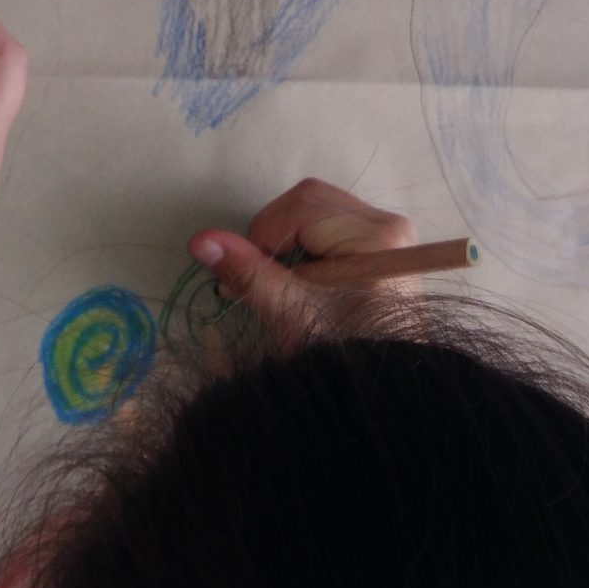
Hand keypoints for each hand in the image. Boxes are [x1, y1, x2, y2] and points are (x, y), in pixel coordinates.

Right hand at [189, 177, 419, 342]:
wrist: (377, 387)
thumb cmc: (339, 352)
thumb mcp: (290, 312)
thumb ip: (248, 272)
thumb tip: (200, 240)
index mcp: (375, 237)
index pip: (302, 207)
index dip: (264, 235)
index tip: (245, 274)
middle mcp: (388, 224)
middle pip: (311, 200)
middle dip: (274, 233)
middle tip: (260, 276)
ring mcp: (388, 232)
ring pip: (318, 208)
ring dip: (288, 238)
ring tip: (279, 280)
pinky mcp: (381, 244)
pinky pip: (331, 222)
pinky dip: (306, 243)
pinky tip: (302, 277)